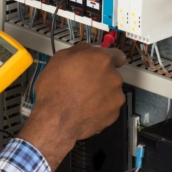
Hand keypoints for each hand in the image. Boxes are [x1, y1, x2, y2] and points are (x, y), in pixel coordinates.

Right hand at [18, 43, 125, 169]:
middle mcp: (113, 76)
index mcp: (101, 59)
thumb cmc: (55, 90)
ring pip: (110, 90)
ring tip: (82, 98)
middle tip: (83, 82)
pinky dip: (100, 107)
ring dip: (100, 92)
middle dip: (100, 76)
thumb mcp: (59, 59)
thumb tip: (86, 50)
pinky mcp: (114, 113)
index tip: (101, 63)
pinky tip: (85, 108)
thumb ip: (79, 50)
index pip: (116, 54)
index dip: (106, 59)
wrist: (56, 120)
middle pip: (111, 73)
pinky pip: (109, 106)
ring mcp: (116, 96)